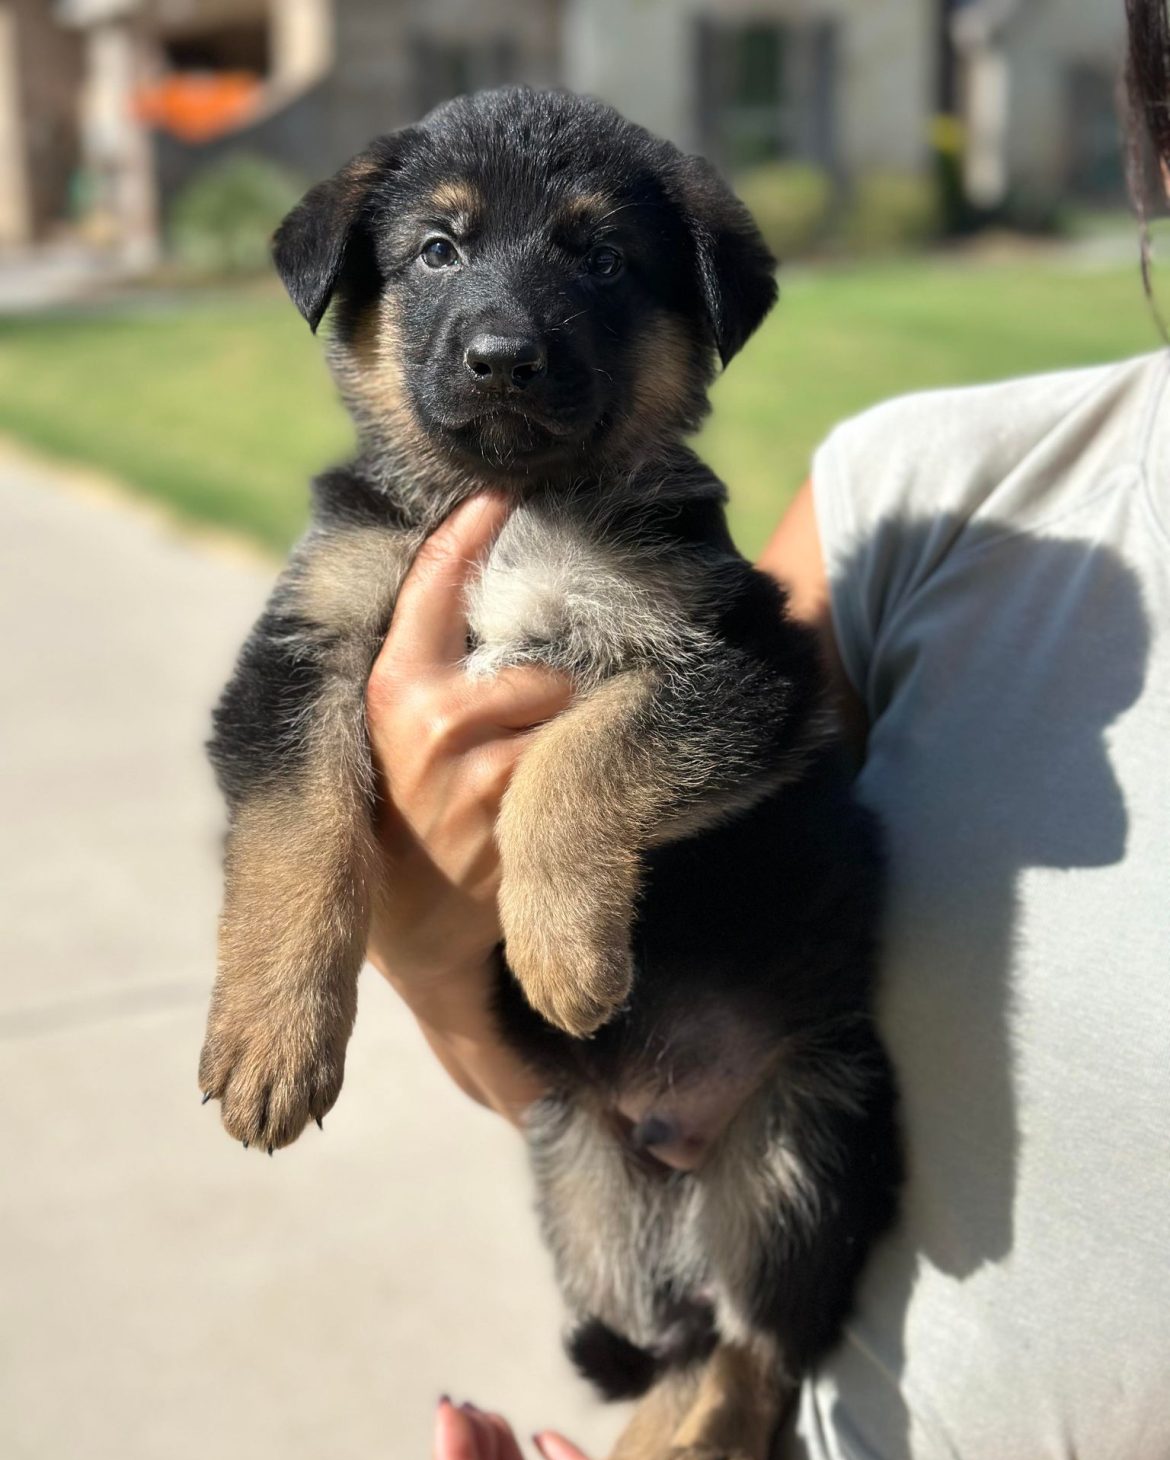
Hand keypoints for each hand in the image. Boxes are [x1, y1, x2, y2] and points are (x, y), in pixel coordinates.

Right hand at [365, 494, 573, 1119]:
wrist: (412, 927)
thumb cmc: (402, 811)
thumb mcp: (391, 732)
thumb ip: (423, 666)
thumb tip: (467, 578)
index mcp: (391, 690)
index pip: (433, 589)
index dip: (469, 533)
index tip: (502, 490)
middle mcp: (427, 726)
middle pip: (533, 669)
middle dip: (548, 692)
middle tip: (530, 727)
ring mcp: (471, 778)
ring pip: (559, 717)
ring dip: (563, 738)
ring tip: (529, 773)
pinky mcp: (511, 823)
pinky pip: (569, 769)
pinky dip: (575, 776)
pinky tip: (549, 802)